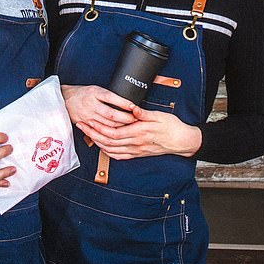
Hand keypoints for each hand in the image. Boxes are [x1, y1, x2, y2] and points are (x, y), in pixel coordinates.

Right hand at [62, 84, 136, 128]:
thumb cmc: (83, 93)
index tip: (134, 106)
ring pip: (107, 125)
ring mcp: (88, 116)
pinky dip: (110, 133)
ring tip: (129, 127)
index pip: (111, 98)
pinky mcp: (86, 125)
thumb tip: (126, 103)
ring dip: (120, 127)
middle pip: (111, 114)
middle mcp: (91, 104)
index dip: (124, 103)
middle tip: (135, 119)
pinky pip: (100, 132)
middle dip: (125, 118)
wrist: (66, 100)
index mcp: (95, 93)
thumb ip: (109, 96)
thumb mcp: (97, 89)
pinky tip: (117, 133)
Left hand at [77, 107, 200, 159]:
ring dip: (97, 142)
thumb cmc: (172, 126)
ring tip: (87, 133)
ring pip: (111, 150)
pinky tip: (101, 146)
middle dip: (93, 133)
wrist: (182, 141)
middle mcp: (136, 144)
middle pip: (108, 141)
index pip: (113, 132)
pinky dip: (107, 152)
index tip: (89, 120)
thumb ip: (143, 113)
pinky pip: (119, 156)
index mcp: (139, 132)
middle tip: (82, 125)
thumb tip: (132, 107)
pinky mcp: (138, 154)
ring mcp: (136, 150)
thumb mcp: (159, 115)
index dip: (99, 128)